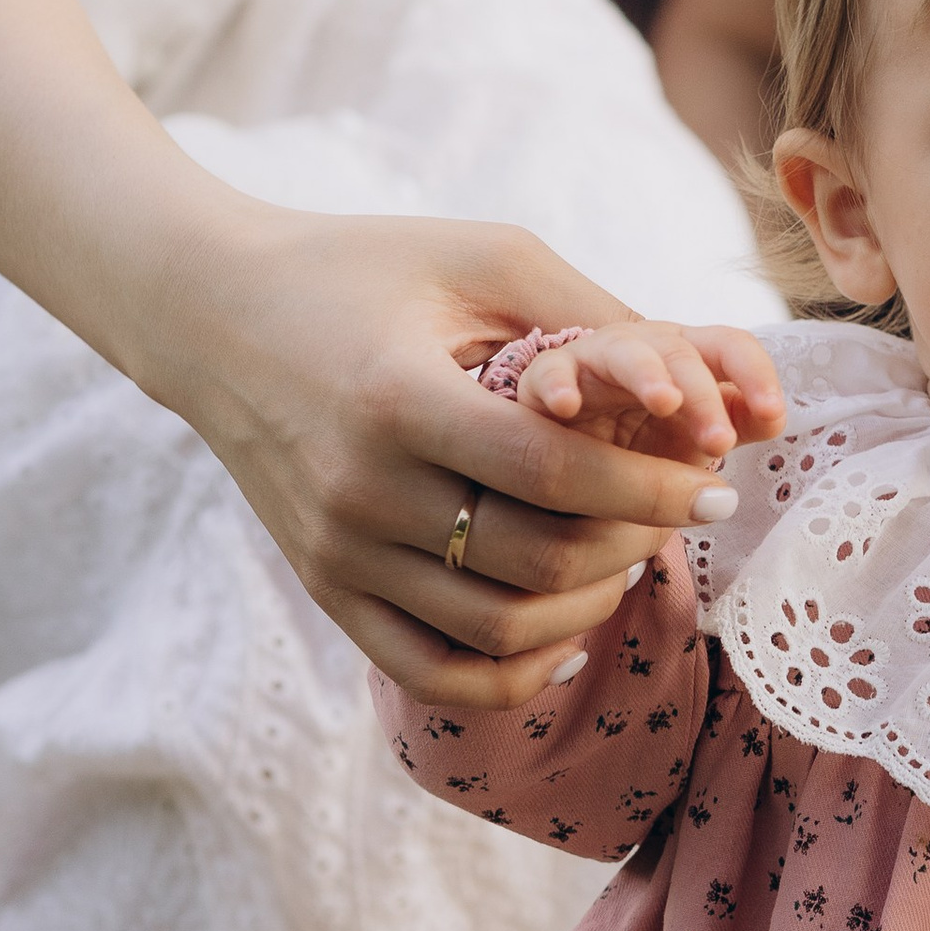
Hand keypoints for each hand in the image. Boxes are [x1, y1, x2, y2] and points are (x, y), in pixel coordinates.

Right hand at [152, 209, 774, 714]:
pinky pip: (431, 673)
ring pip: (496, 631)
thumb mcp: (479, 257)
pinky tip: (567, 636)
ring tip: (629, 556)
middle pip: (536, 561)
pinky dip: (513, 673)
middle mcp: (360, 493)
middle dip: (638, 543)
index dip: (653, 490)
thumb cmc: (363, 268)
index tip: (718, 484)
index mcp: (399, 402)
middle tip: (685, 512)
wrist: (211, 312)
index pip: (554, 476)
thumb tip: (697, 387)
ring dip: (589, 606)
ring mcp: (337, 554)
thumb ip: (590, 310)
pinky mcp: (326, 590)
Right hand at [499, 318, 783, 464]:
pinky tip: (568, 406)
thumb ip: (721, 427)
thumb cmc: (624, 456)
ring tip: (666, 400)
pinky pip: (545, 376)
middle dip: (702, 394)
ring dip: (648, 374)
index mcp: (680, 368)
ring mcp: (584, 369)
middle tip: (719, 442)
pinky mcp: (534, 390)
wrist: (535, 466)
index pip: (725, 348)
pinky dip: (558, 384)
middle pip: (676, 351)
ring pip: (621, 353)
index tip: (772, 414)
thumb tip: (770, 418)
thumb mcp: (679, 448)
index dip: (753, 372)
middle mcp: (636, 358)